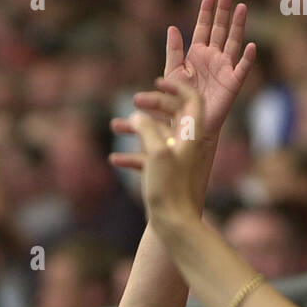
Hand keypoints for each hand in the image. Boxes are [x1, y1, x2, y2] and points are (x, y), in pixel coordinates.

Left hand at [111, 0, 254, 165]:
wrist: (189, 125)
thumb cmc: (178, 102)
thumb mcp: (172, 73)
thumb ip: (174, 51)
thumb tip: (173, 27)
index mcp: (197, 54)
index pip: (204, 28)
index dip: (207, 12)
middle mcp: (213, 58)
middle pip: (220, 30)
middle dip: (224, 12)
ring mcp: (224, 69)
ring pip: (232, 43)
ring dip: (238, 26)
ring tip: (241, 7)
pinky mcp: (232, 84)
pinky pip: (241, 70)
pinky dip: (246, 59)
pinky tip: (251, 47)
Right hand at [113, 76, 206, 230]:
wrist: (175, 224)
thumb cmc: (170, 188)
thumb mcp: (157, 152)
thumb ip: (146, 128)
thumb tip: (136, 117)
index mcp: (192, 134)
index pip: (192, 99)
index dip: (177, 87)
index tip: (158, 82)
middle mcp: (186, 144)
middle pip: (172, 114)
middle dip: (152, 106)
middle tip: (134, 102)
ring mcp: (175, 159)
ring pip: (155, 135)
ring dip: (135, 129)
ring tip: (114, 126)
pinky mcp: (165, 175)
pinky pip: (148, 158)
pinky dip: (132, 155)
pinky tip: (115, 159)